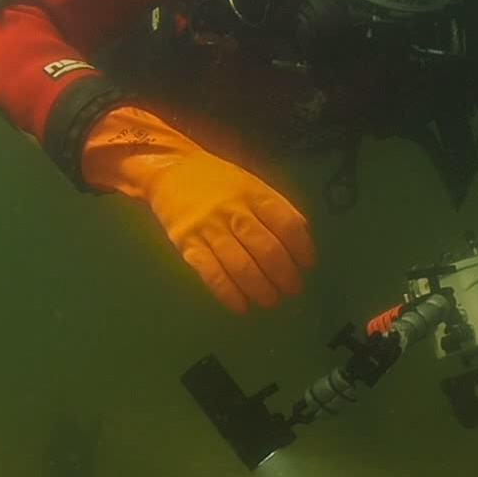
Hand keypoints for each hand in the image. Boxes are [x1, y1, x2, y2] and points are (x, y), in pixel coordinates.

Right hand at [82, 106, 313, 311]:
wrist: (170, 170)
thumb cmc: (218, 181)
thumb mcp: (252, 184)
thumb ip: (277, 208)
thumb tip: (303, 236)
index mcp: (254, 194)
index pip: (286, 224)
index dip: (301, 248)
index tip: (307, 264)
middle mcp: (233, 211)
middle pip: (266, 249)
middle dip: (284, 275)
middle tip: (292, 289)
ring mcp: (209, 228)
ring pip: (241, 265)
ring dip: (261, 289)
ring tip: (271, 300)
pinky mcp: (187, 244)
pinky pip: (210, 273)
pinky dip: (228, 294)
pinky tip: (241, 306)